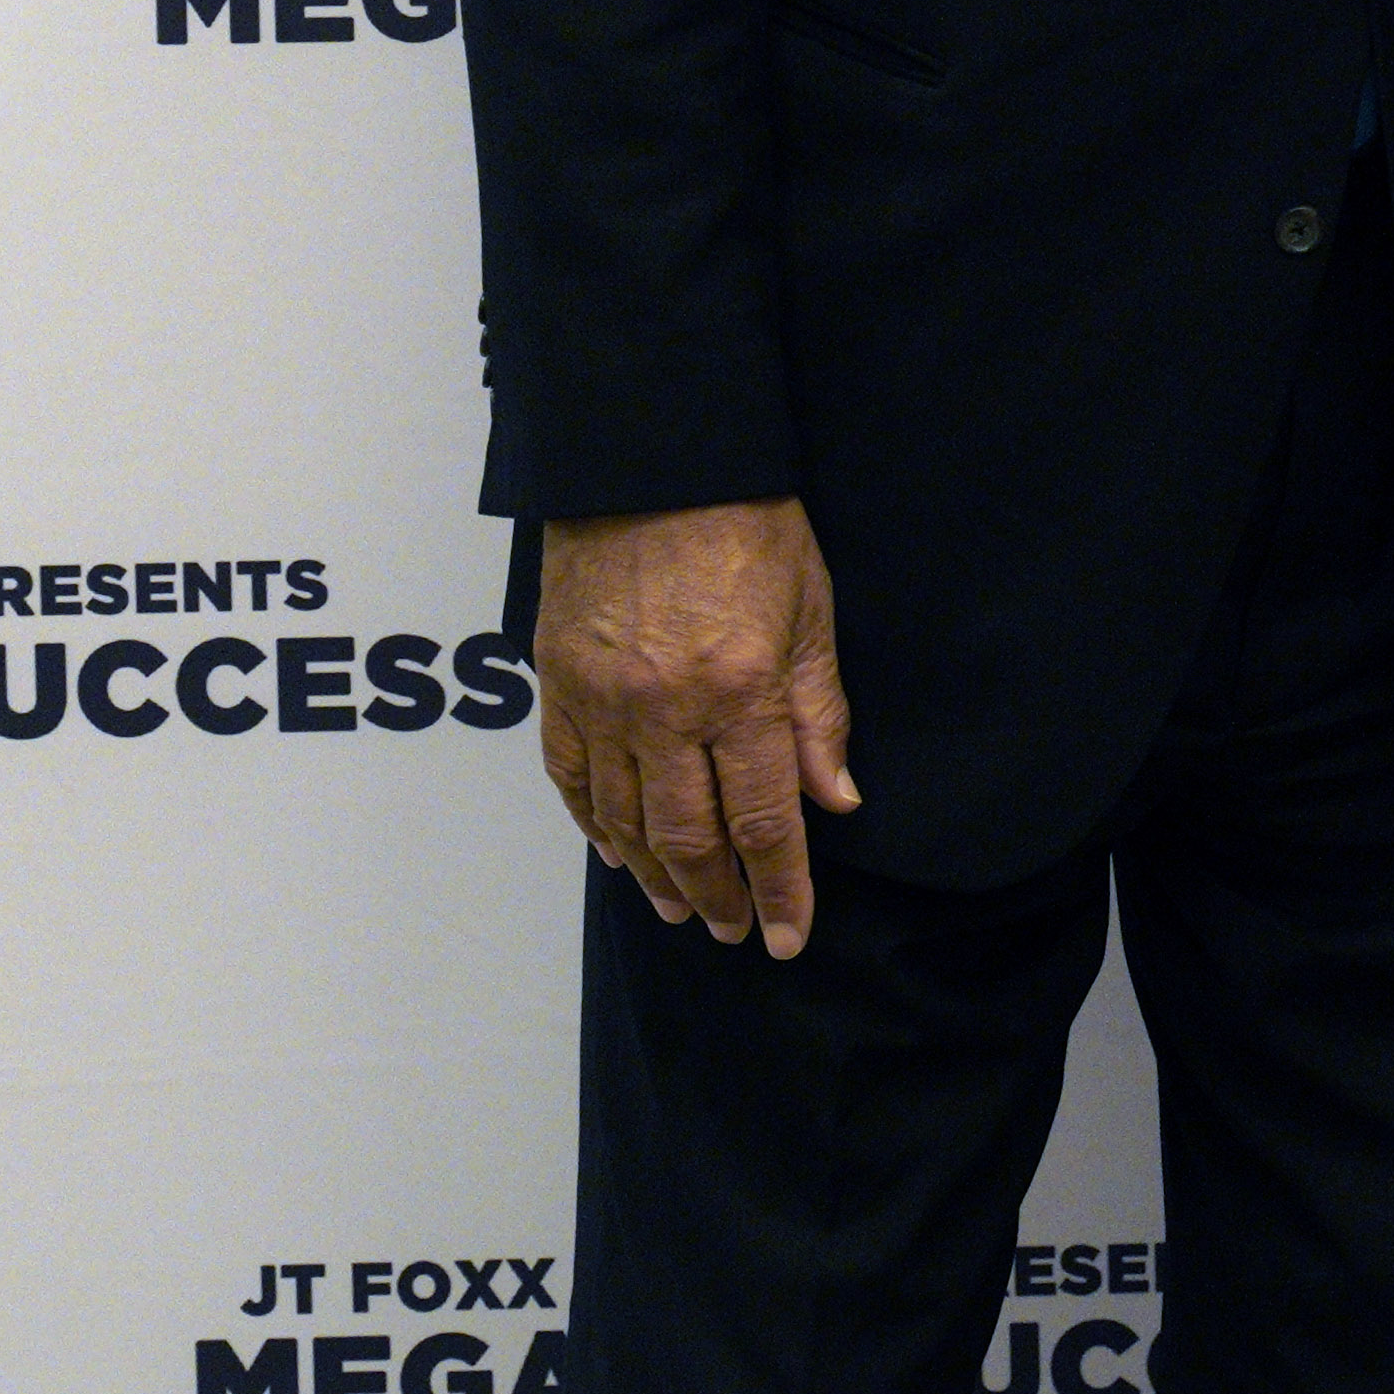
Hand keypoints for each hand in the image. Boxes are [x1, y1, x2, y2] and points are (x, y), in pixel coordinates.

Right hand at [534, 500, 858, 957]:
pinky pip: (570, 775)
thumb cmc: (747, 521)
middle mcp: (666, 709)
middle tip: (731, 930)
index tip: (786, 937)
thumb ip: (820, 714)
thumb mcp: (812, 610)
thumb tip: (835, 800)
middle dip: (716, 895)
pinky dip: (592, 823)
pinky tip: (615, 851)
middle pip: (689, 836)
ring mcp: (603, 699)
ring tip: (681, 908)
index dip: (778, 889)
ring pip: (625, 819)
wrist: (651, 456)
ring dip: (654, 875)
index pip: (764, 820)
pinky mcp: (558, 681)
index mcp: (741, 690)